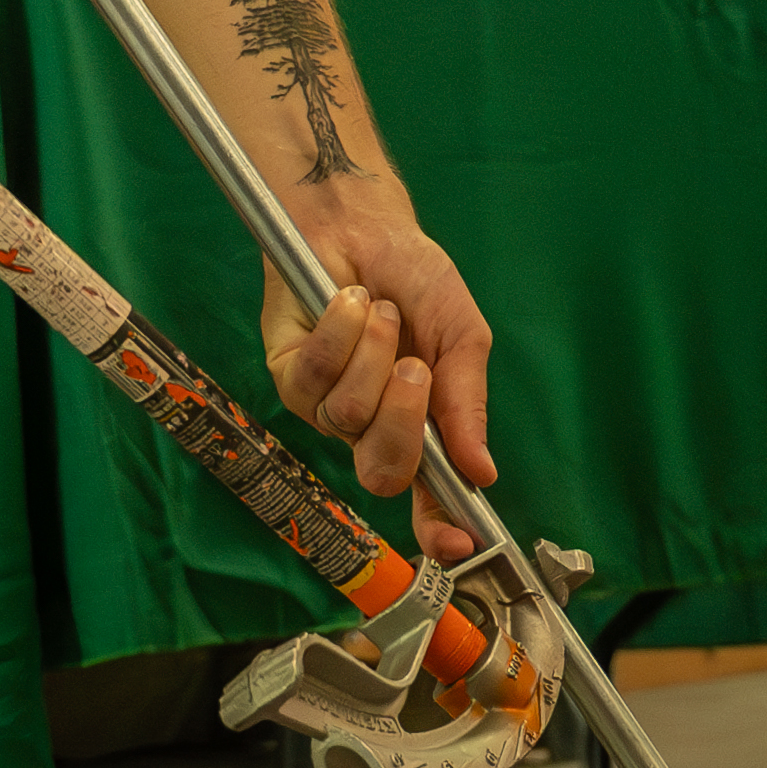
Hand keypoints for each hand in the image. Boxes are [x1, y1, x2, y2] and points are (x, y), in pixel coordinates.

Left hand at [267, 200, 496, 499]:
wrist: (363, 224)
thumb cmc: (415, 277)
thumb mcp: (461, 335)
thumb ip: (467, 403)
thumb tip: (480, 472)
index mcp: (418, 423)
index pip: (427, 492)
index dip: (440, 525)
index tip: (458, 544)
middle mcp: (369, 425)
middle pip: (382, 470)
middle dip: (401, 419)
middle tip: (414, 365)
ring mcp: (325, 405)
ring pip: (348, 417)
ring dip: (370, 354)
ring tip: (379, 309)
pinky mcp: (286, 376)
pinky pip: (312, 380)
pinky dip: (338, 334)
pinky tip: (346, 302)